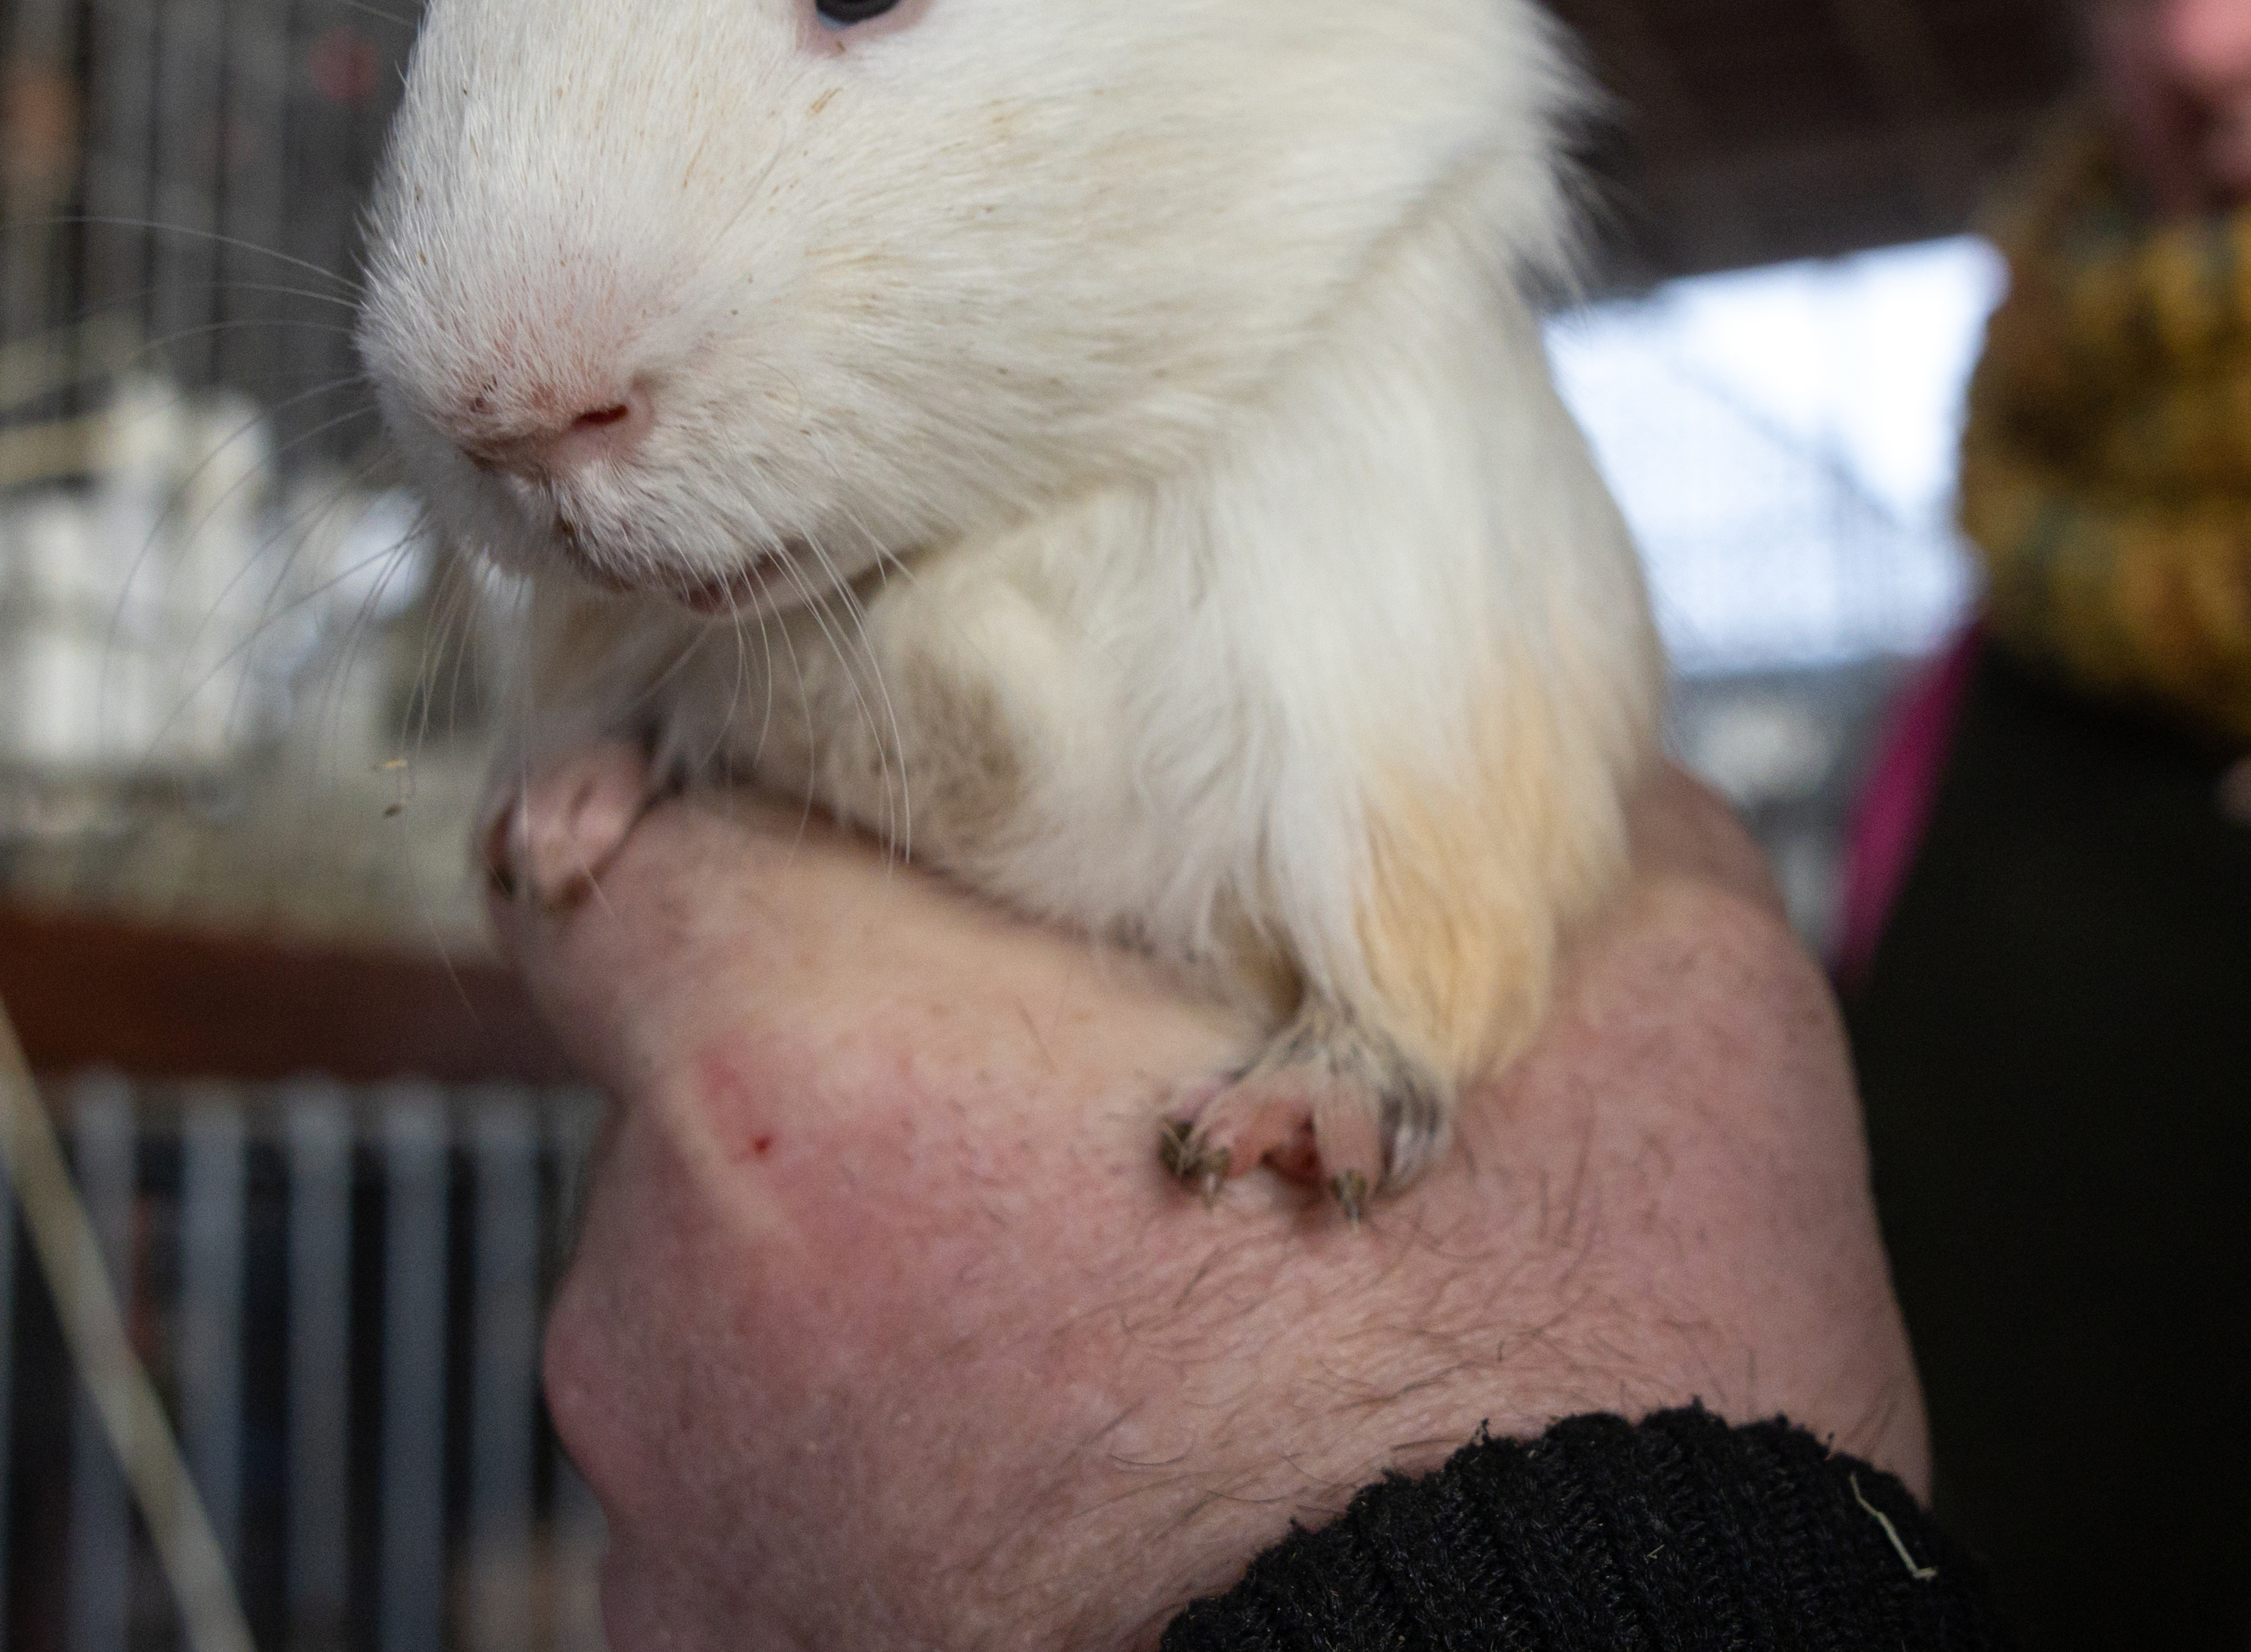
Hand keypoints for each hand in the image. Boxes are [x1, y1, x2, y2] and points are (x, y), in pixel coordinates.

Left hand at [497, 766, 1928, 1651]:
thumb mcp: (1631, 976)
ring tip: (1127, 1356)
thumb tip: (1474, 709)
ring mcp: (687, 1541)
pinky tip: (1103, 1513)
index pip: (620, 851)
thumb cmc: (1581, 1398)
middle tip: (1088, 1131)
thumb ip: (1470, 797)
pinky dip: (906, 1499)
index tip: (879, 862)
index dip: (755, 832)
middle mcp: (667, 1307)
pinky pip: (789, 1521)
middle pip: (696, 1102)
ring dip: (887, 1307)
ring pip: (745, 1328)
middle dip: (867, 1091)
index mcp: (794, 1064)